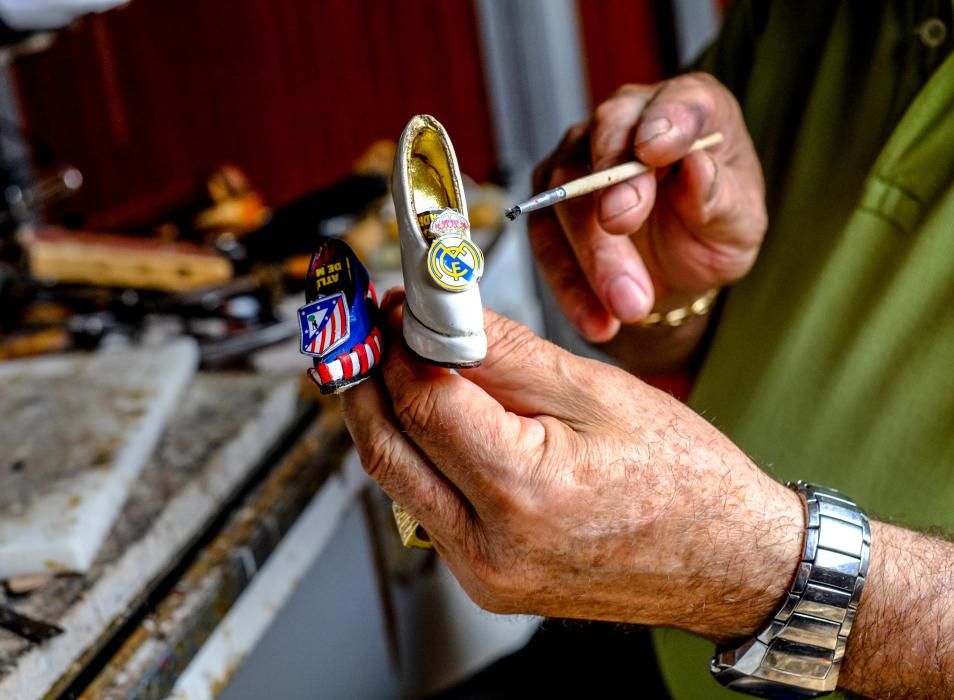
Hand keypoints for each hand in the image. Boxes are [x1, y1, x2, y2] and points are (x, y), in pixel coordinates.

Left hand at [343, 293, 801, 638]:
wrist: (728, 560)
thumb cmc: (686, 478)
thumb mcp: (597, 391)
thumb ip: (504, 353)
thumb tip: (437, 316)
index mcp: (525, 491)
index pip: (424, 403)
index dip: (398, 344)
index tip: (393, 307)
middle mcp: (492, 547)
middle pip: (388, 449)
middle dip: (365, 380)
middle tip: (364, 331)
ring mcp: (485, 574)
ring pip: (399, 481)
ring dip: (386, 418)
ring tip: (394, 366)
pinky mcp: (487, 582)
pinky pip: (427, 510)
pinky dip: (419, 458)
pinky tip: (433, 422)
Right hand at [531, 73, 766, 342]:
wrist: (678, 269)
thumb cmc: (713, 228)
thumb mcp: (738, 222)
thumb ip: (720, 196)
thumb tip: (695, 168)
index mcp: (687, 107)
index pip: (673, 100)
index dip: (663, 119)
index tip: (657, 150)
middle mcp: (626, 121)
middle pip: (604, 143)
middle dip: (611, 188)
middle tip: (621, 226)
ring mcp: (578, 159)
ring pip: (565, 195)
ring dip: (593, 255)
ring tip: (629, 305)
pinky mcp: (549, 205)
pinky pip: (546, 242)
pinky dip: (570, 286)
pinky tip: (598, 321)